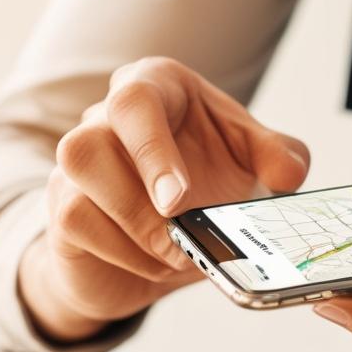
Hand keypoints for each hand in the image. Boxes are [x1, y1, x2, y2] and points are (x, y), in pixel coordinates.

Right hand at [19, 57, 309, 342]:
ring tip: (180, 252)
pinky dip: (124, 253)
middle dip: (135, 198)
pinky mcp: (63, 209)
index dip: (152, 151)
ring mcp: (76, 166)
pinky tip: (158, 262)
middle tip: (181, 234)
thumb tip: (289, 173)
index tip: (179, 199)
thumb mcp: (252, 164)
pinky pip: (76, 225)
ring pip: (77, 187)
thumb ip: (280, 158)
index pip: (135, 100)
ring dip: (133, 229)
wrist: (168, 241)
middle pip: (86, 144)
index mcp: (154, 89)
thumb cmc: (208, 181)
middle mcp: (104, 118)